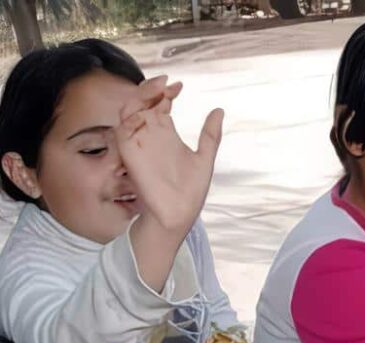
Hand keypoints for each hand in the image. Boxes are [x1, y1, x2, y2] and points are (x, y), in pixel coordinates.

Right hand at [117, 76, 222, 237]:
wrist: (178, 214)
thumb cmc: (190, 192)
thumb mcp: (204, 158)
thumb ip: (210, 135)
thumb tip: (219, 110)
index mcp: (166, 134)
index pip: (160, 104)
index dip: (167, 92)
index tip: (180, 86)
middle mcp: (150, 135)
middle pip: (143, 102)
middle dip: (152, 88)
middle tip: (167, 84)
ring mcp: (138, 143)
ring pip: (129, 110)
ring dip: (140, 97)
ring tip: (158, 89)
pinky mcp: (128, 154)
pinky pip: (122, 130)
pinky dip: (131, 119)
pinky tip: (146, 114)